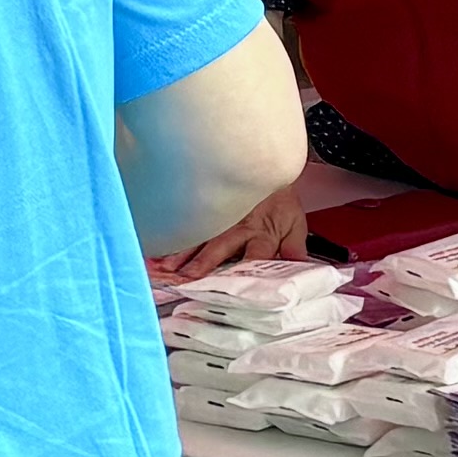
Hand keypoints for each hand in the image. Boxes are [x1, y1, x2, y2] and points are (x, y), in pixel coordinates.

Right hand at [156, 180, 321, 280]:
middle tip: (187, 279)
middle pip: (219, 248)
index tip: (234, 290)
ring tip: (165, 268)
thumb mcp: (294, 223)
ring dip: (181, 254)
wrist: (266, 166)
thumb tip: (300, 271)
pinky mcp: (206, 211)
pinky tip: (158, 249)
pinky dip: (172, 238)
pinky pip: (188, 225)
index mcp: (261, 233)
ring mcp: (218, 218)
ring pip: (197, 237)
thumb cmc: (278, 201)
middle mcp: (237, 227)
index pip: (255, 256)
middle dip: (202, 264)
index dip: (245, 273)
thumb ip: (294, 249)